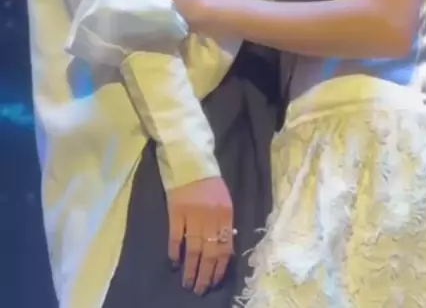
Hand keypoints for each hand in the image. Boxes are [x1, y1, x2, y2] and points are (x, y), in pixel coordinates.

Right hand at [167, 176, 233, 293]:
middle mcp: (211, 216)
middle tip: (200, 289)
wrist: (190, 160)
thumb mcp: (224, 200)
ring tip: (187, 282)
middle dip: (205, 275)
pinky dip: (175, 251)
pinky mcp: (176, 211)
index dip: (220, 268)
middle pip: (210, 252)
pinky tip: (174, 262)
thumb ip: (225, 222)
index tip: (214, 281)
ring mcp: (193, 214)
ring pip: (194, 248)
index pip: (226, 247)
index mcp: (226, 213)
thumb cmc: (209, 182)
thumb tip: (224, 248)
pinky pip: (176, 236)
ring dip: (190, 268)